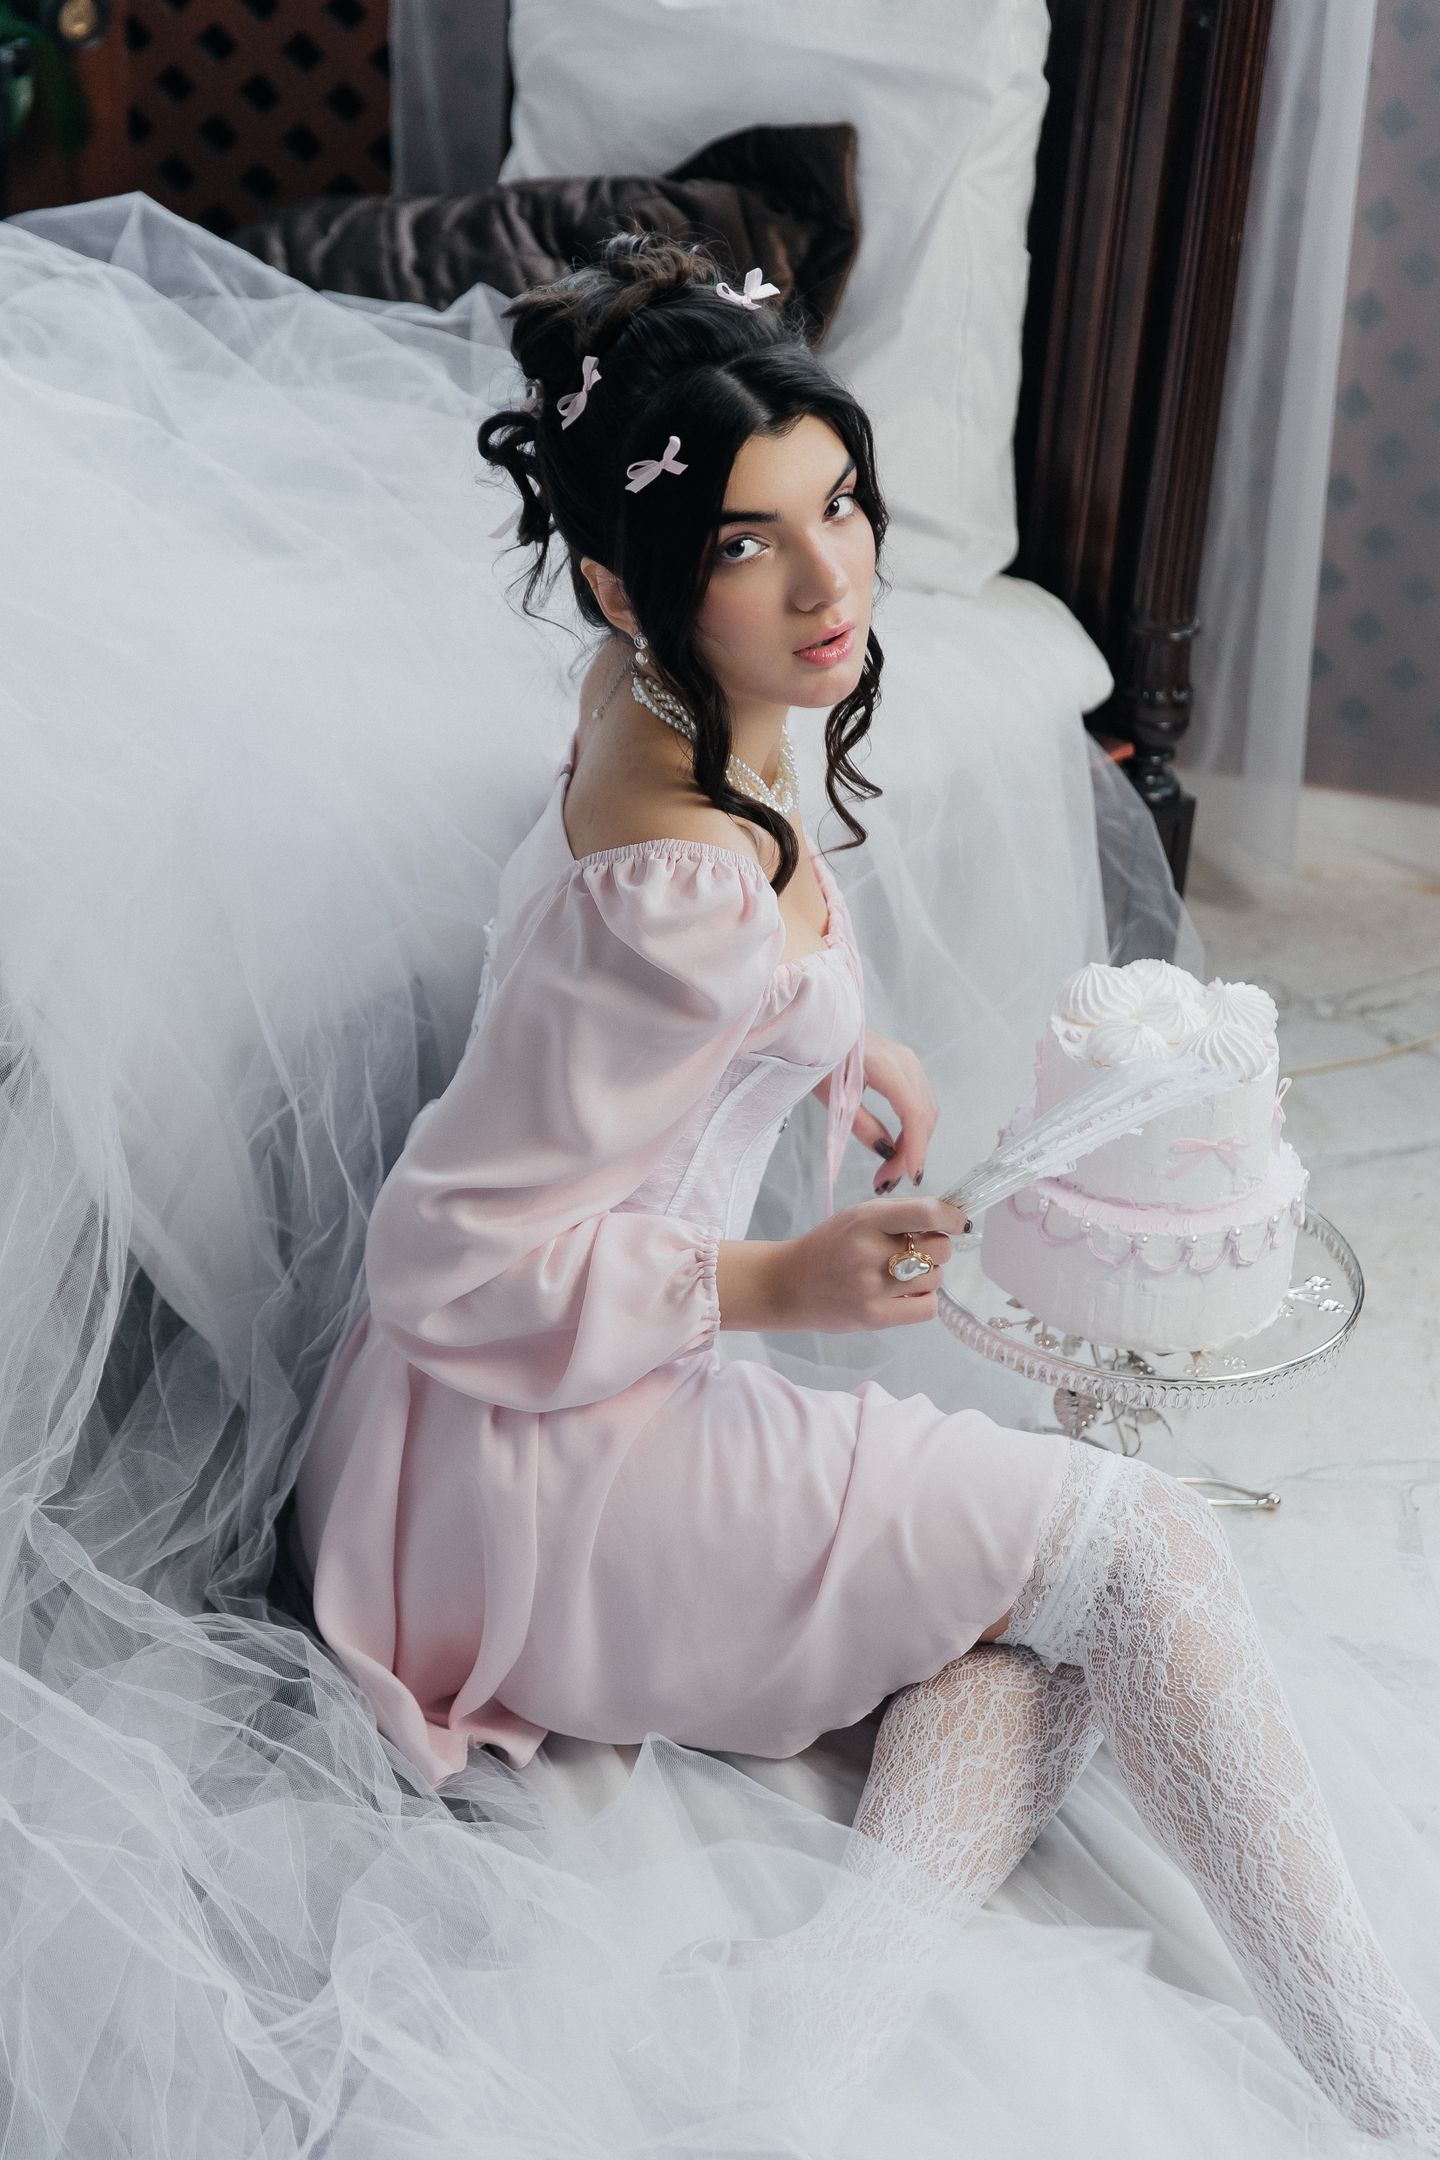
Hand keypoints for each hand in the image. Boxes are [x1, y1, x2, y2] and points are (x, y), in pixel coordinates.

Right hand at [773, 1195, 971, 1333]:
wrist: (788, 1284)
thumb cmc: (829, 1246)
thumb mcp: (857, 1217)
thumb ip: (899, 1215)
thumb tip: (948, 1219)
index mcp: (866, 1220)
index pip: (926, 1213)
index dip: (952, 1217)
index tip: (959, 1222)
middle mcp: (870, 1252)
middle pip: (939, 1249)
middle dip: (938, 1248)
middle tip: (919, 1251)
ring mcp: (872, 1287)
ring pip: (935, 1279)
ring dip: (928, 1275)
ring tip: (904, 1275)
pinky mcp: (873, 1317)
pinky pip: (926, 1308)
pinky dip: (924, 1300)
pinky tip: (907, 1295)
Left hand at [813, 1027, 938, 1192]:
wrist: (817, 1026)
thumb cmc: (818, 1057)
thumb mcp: (833, 1097)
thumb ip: (862, 1125)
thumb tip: (888, 1153)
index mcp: (887, 1067)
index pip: (914, 1114)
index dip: (916, 1148)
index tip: (911, 1177)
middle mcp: (906, 1063)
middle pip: (924, 1116)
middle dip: (911, 1153)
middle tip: (886, 1180)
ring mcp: (909, 1062)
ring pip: (926, 1111)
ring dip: (914, 1143)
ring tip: (890, 1169)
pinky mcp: (905, 1066)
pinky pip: (919, 1102)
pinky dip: (913, 1128)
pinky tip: (897, 1146)